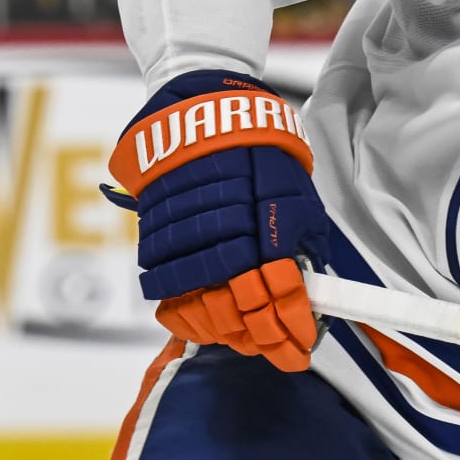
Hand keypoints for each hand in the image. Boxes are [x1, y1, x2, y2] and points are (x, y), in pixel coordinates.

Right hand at [104, 69, 328, 369]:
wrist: (200, 110)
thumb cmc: (259, 154)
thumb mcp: (294, 193)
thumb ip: (299, 244)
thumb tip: (307, 292)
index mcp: (266, 217)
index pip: (279, 288)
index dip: (290, 325)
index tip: (299, 348)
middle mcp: (224, 227)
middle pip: (236, 304)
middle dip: (257, 335)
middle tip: (273, 349)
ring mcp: (185, 232)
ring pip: (198, 301)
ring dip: (222, 329)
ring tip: (242, 339)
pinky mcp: (153, 231)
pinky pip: (164, 286)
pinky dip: (185, 312)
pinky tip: (204, 321)